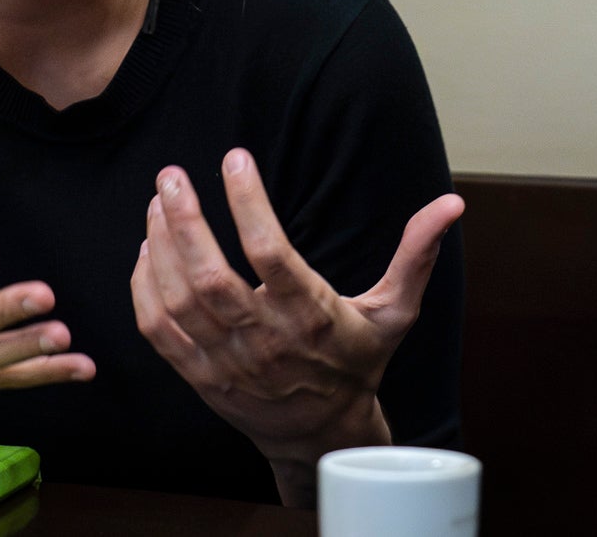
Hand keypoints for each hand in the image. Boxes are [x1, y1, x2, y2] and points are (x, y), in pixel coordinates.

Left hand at [130, 149, 462, 505]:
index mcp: (309, 317)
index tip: (235, 158)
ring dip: (160, 245)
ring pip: (177, 299)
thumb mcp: (394, 312)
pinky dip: (144, 286)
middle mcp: (263, 340)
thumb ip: (416, 255)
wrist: (321, 437)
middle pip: (210, 277)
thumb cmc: (356, 362)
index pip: (270, 254)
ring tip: (158, 201)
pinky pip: (158, 329)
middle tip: (171, 174)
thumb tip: (451, 203)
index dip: (248, 203)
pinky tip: (147, 248)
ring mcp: (224, 361)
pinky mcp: (198, 376)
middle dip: (184, 220)